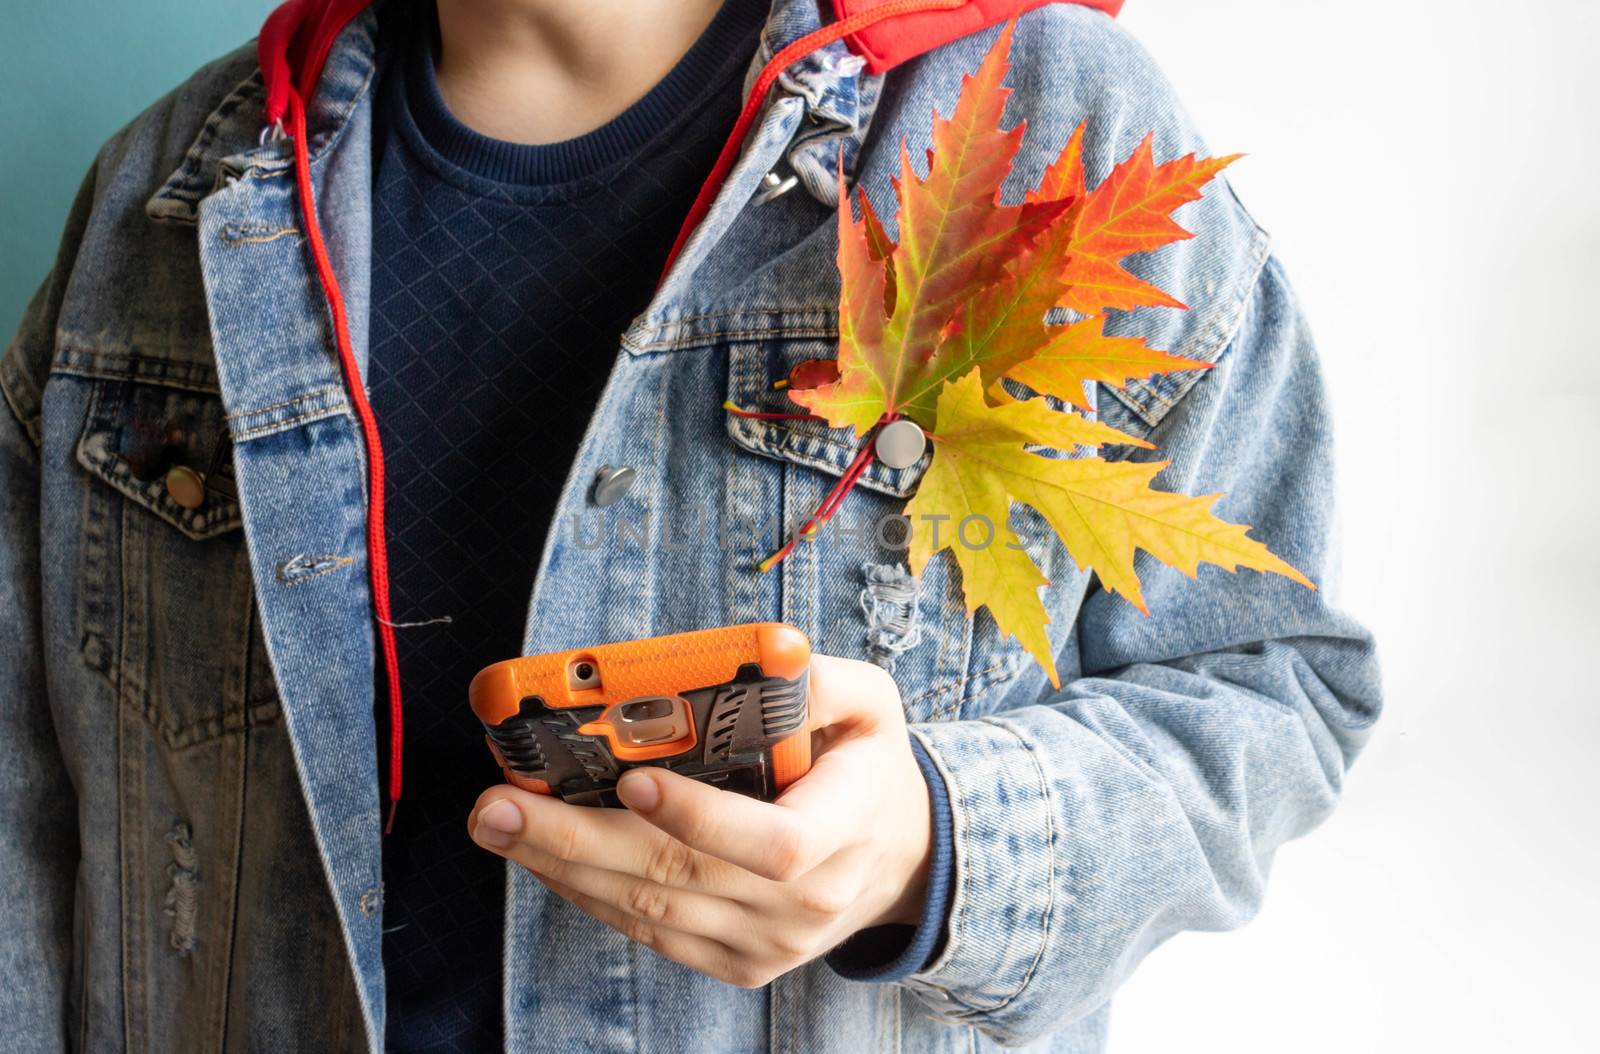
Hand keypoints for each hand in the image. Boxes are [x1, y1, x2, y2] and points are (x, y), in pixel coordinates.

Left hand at [466, 653, 933, 987]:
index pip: (771, 845)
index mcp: (843, 833)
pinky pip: (651, 933)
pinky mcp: (738, 963)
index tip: (632, 779)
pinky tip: (543, 856)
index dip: (700, 819)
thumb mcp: (875, 706)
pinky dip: (589, 894)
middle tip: (500, 803)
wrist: (901, 860)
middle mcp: (804, 903)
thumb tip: (763, 656)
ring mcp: (768, 944)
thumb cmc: (871, 769)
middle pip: (678, 880)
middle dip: (577, 840)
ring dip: (563, 867)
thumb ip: (824, 682)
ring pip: (650, 911)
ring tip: (497, 822)